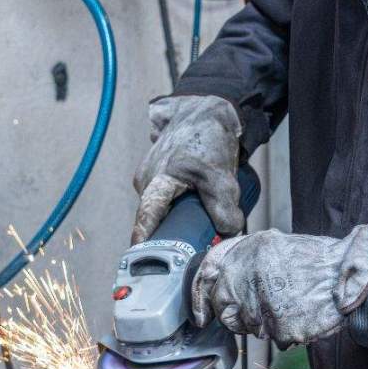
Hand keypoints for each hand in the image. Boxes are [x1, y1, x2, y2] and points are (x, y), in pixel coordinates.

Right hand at [132, 95, 243, 244]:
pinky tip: (196, 201)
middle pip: (156, 217)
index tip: (140, 260)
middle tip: (189, 247)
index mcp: (157, 181)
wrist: (206, 108)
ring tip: (200, 220)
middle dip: (171, 231)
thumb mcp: (220, 176)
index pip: (146, 219)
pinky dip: (180, 202)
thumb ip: (223, 207)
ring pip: (164, 205)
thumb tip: (227, 232)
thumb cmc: (207, 137)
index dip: (144, 241)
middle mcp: (148, 180)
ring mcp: (151, 174)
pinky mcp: (159, 170)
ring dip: (179, 215)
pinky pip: (167, 194)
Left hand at [191, 226, 367, 347]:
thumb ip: (247, 262)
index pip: (206, 276)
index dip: (199, 296)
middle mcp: (247, 279)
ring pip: (251, 326)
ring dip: (266, 323)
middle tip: (261, 308)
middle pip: (224, 309)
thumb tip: (226, 280)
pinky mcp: (279, 328)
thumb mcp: (274, 244)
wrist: (348, 274)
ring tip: (290, 305)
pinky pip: (276, 337)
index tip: (200, 313)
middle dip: (237, 314)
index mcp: (245, 254)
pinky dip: (287, 331)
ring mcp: (261, 306)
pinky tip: (301, 315)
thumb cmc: (317, 259)